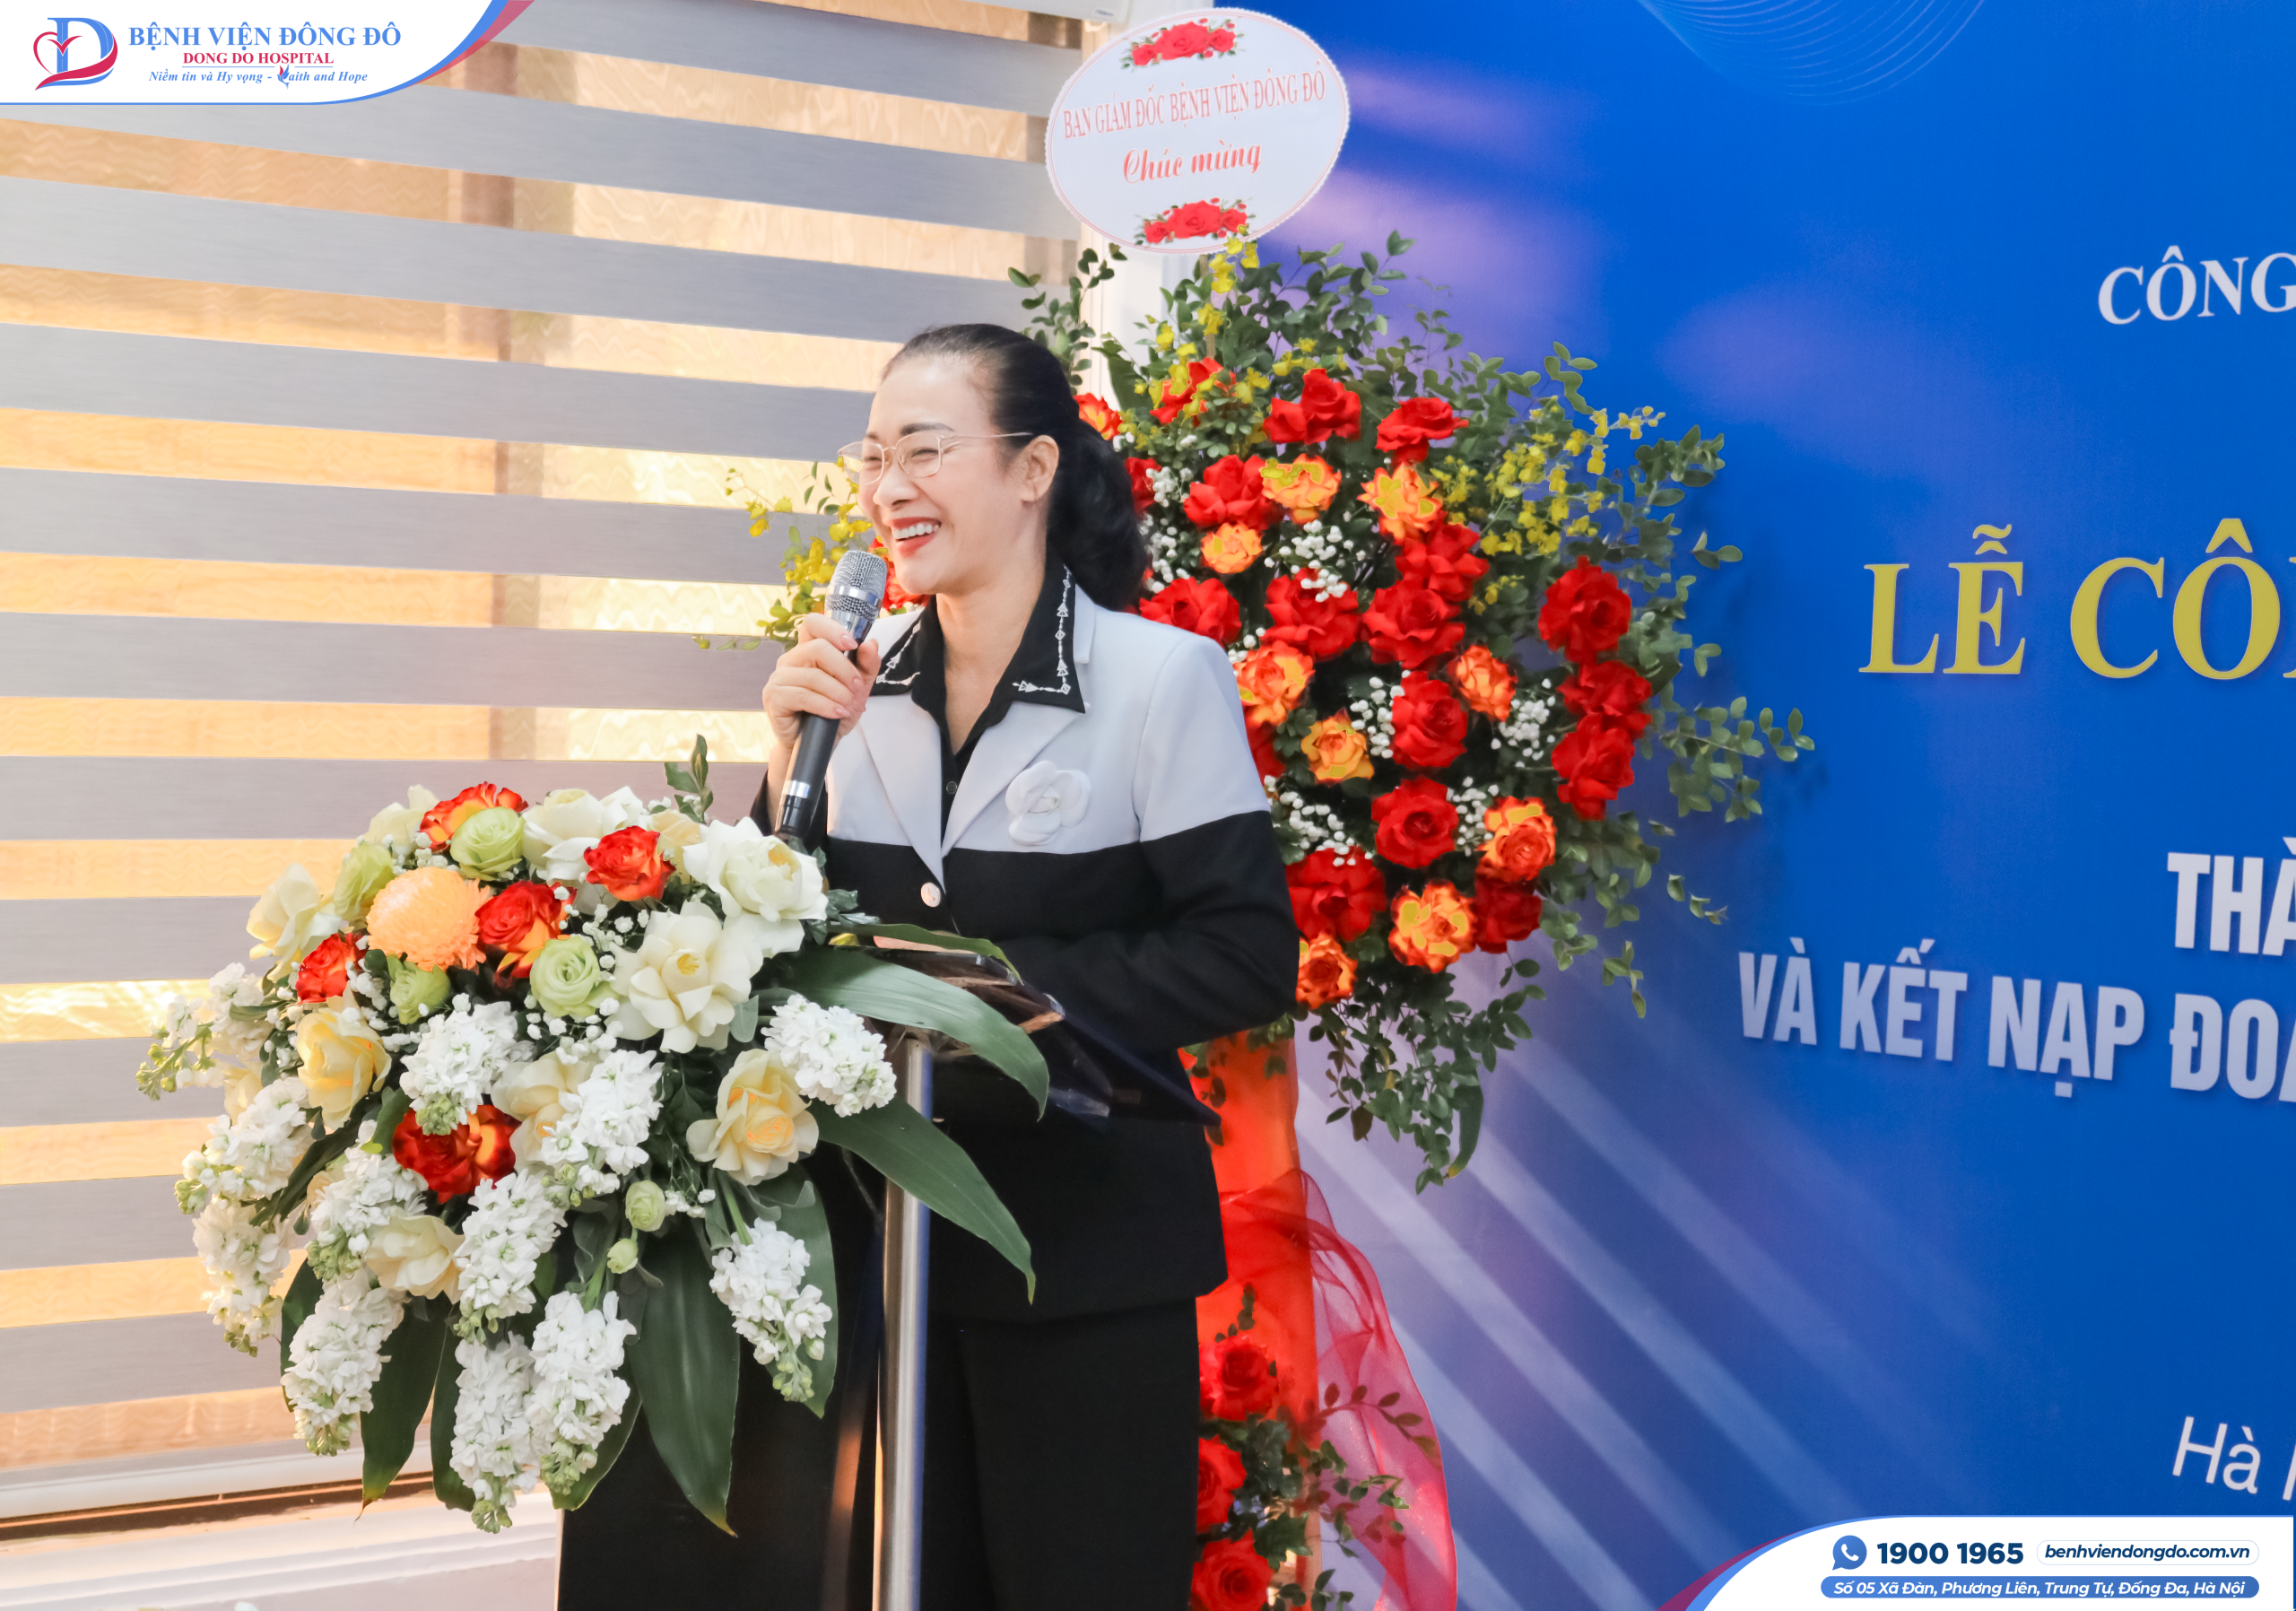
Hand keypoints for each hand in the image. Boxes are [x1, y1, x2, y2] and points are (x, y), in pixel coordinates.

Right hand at [762, 613, 882, 760]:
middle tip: (856, 687)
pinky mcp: (774, 697)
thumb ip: (866, 666)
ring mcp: (779, 678)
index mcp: (809, 651)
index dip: (833, 628)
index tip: (852, 644)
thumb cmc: (834, 713)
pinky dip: (824, 705)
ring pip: (812, 675)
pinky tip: (836, 712)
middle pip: (817, 648)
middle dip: (843, 668)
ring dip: (837, 692)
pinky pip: (802, 695)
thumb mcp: (858, 689)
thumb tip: (871, 644)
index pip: (813, 623)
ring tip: (848, 705)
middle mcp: (791, 660)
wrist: (820, 745)